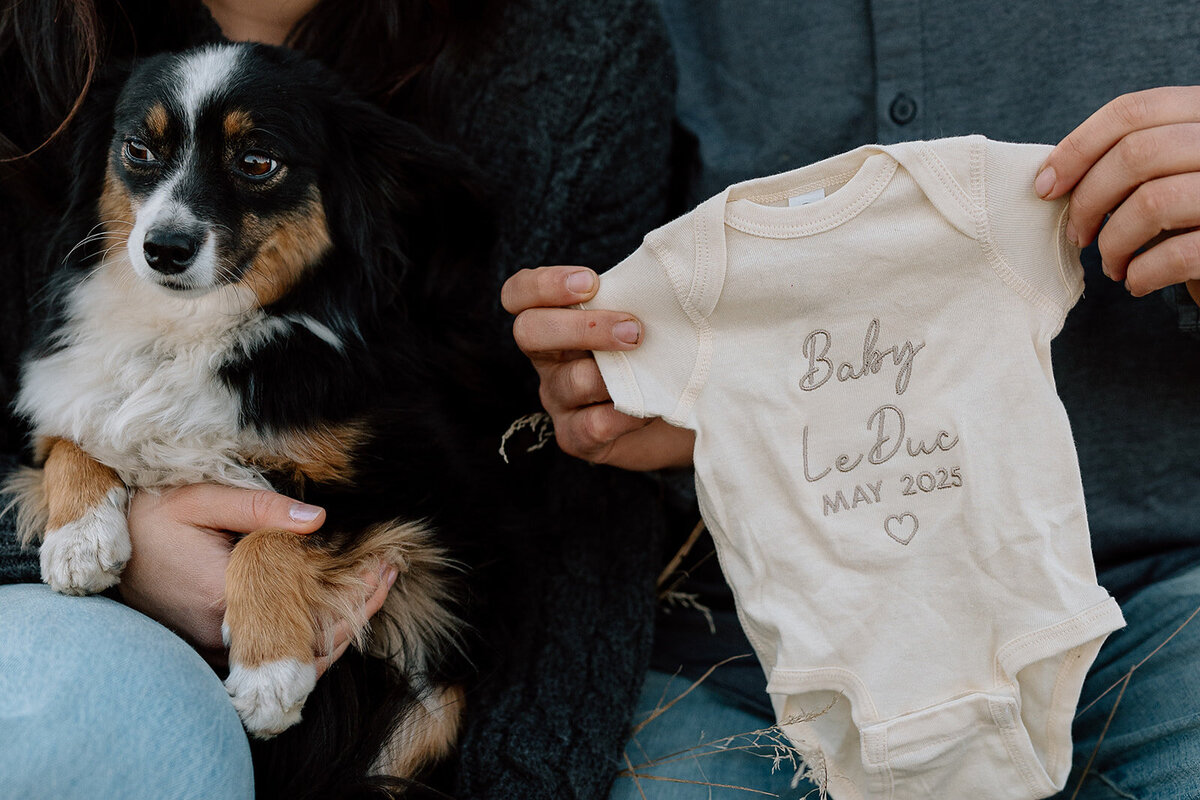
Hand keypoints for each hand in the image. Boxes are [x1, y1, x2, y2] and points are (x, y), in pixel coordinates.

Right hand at [119, 484, 392, 674]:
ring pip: (295, 654)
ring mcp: (219, 648)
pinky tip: (340, 608)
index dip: (353, 592)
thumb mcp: (204, 498)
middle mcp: (224, 635)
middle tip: (392, 572)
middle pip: (310, 639)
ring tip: (378, 586)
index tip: (386, 563)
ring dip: (341, 625)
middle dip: (358, 608)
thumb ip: (261, 509)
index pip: (308, 609)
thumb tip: (319, 517)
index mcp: (226, 597)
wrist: (106, 543)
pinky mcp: (216, 648)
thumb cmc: (153, 514)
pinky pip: (275, 653)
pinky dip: (312, 636)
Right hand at [502, 265, 694, 469]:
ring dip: (613, 372)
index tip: (590, 281)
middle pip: (529, 332)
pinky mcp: (575, 438)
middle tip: (634, 330)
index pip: (518, 295)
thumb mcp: (638, 316)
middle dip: (582, 327)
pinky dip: (625, 414)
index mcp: (553, 321)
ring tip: (650, 366)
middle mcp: (547, 359)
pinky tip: (650, 406)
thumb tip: (660, 267)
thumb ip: (635, 294)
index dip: (543, 284)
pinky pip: (592, 425)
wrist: (672, 413)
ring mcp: (558, 400)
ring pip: (572, 381)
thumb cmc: (653, 352)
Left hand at [1035, 86, 1199, 296]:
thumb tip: (1050, 178)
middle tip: (1077, 235)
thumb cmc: (1191, 216)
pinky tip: (1137, 282)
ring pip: (1152, 203)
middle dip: (1088, 201)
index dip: (1077, 149)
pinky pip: (1176, 255)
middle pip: (1136, 154)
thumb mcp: (1165, 173)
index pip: (1132, 111)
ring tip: (1113, 263)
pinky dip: (1142, 274)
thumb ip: (1125, 163)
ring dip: (1113, 243)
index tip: (1045, 187)